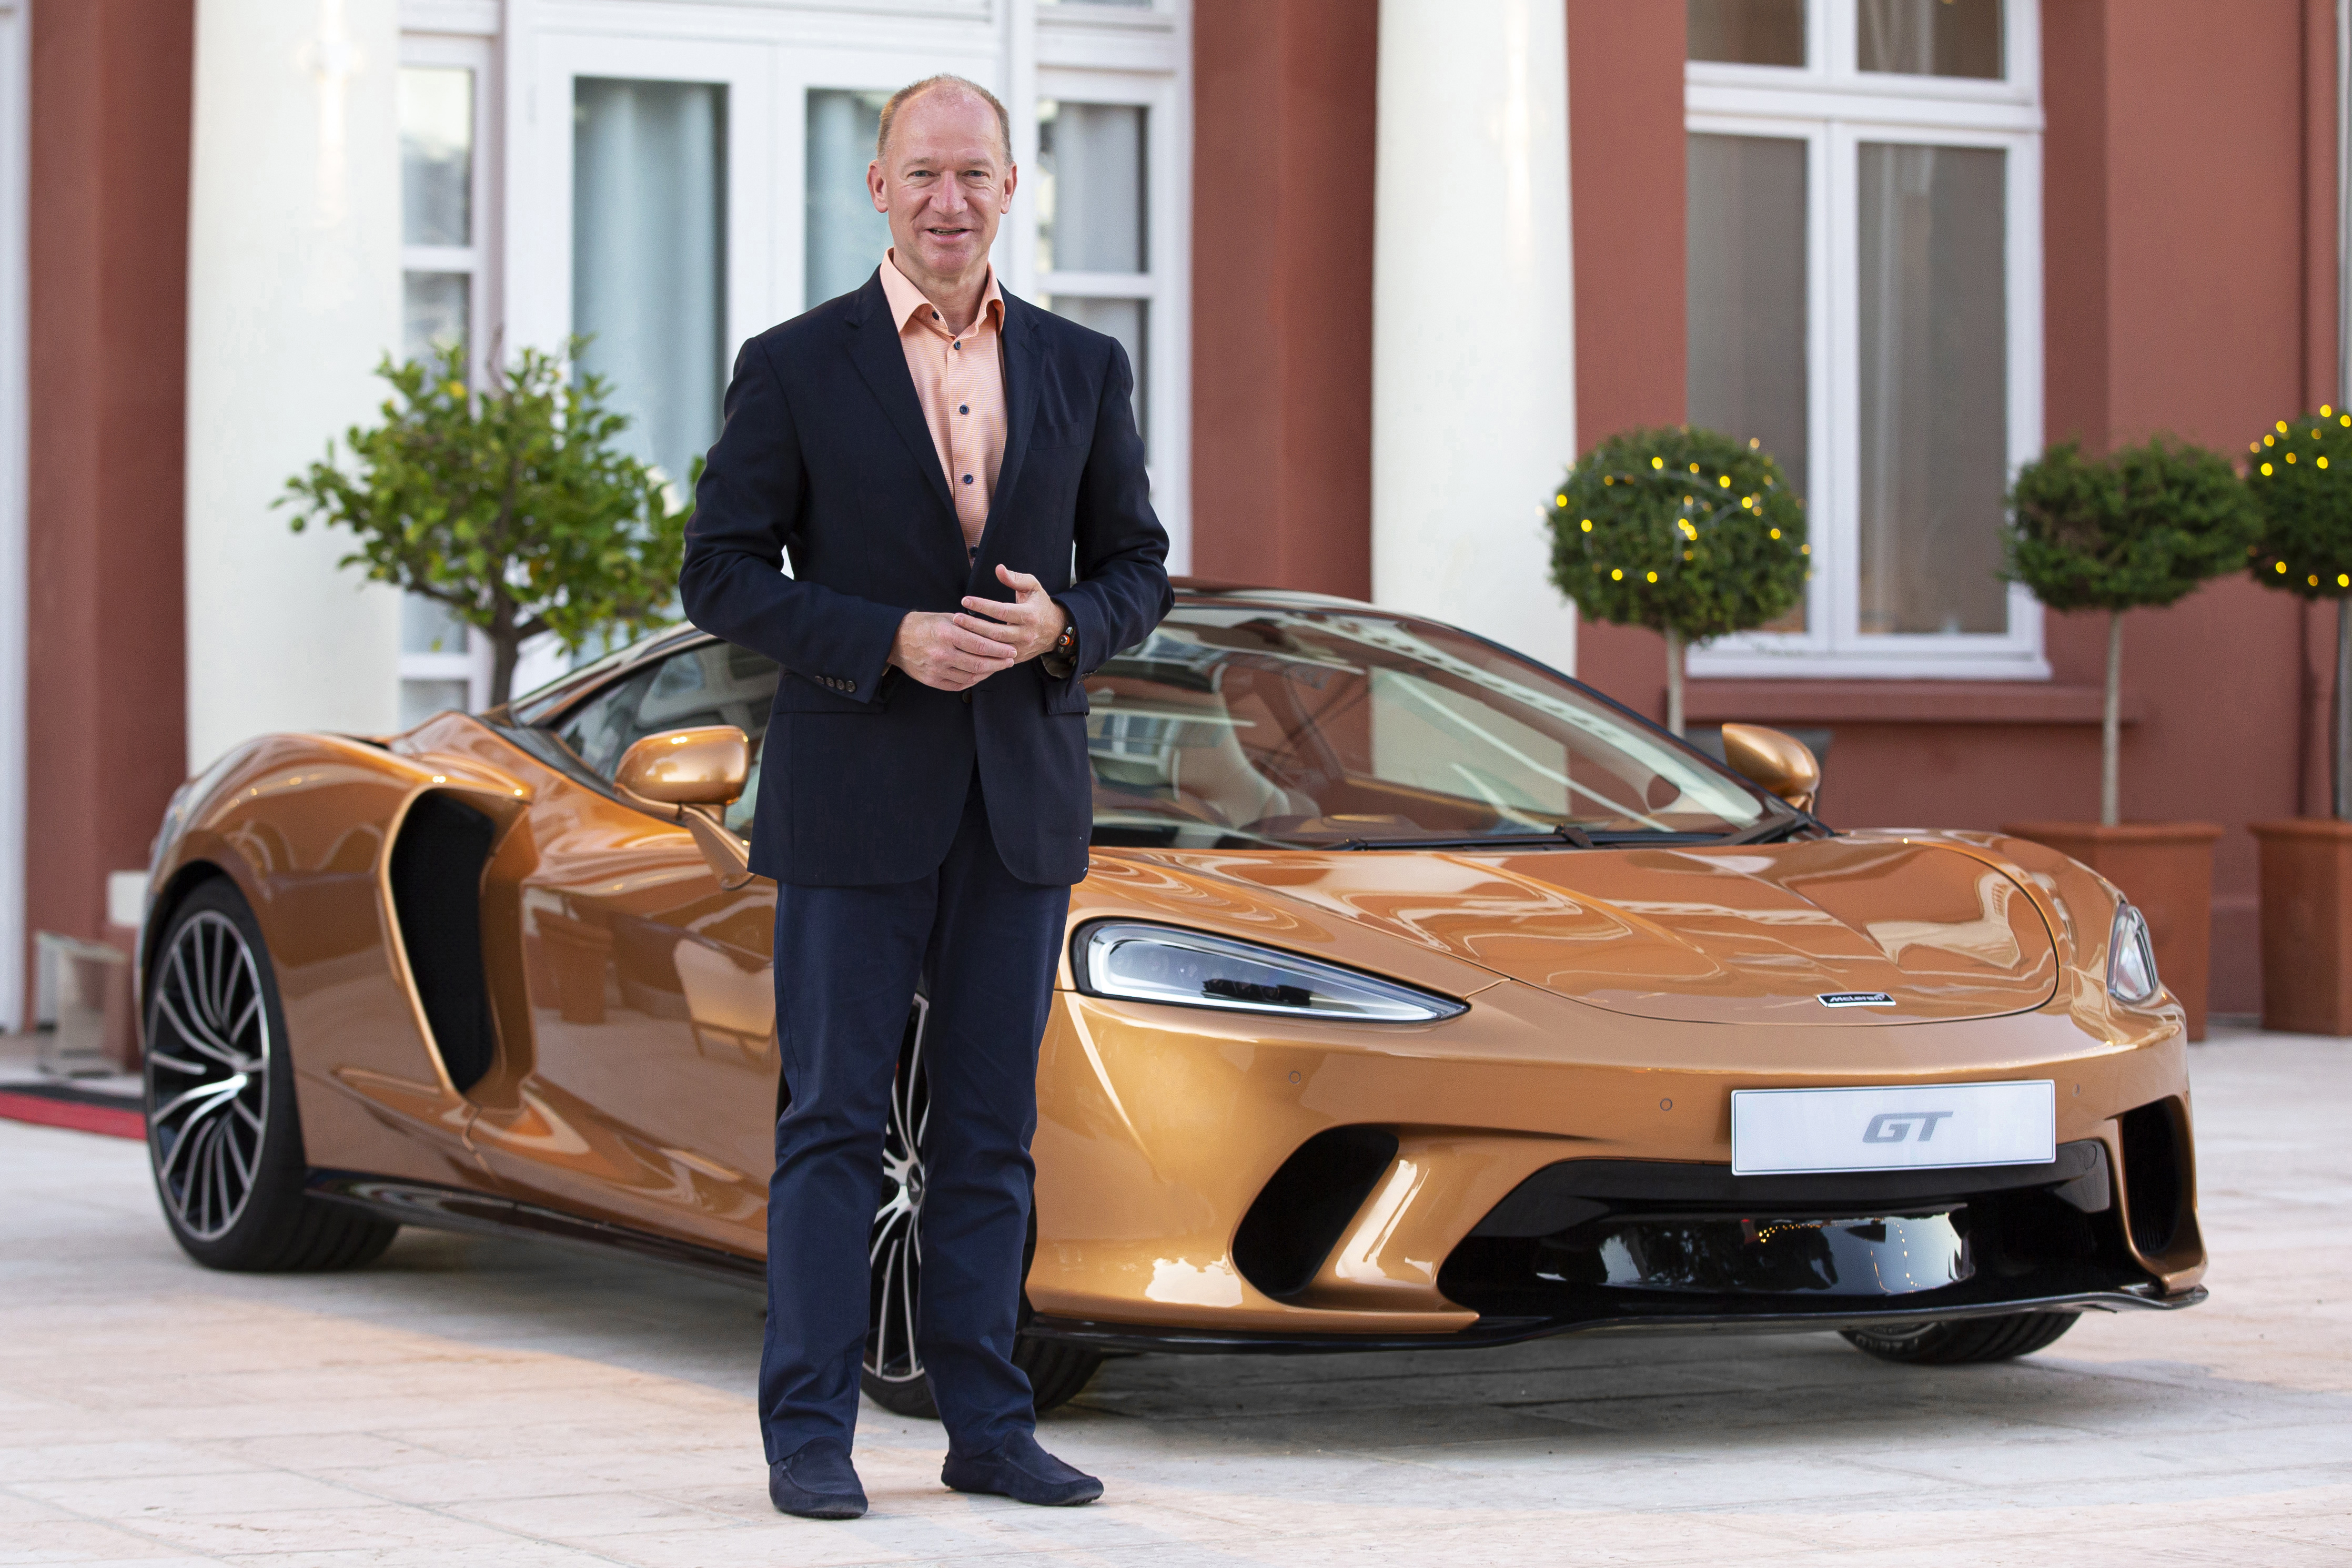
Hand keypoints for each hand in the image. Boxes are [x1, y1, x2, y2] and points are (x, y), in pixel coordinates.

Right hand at [889, 610, 1018, 691]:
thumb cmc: (923, 625)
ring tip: (999, 666)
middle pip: (979, 664)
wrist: (895, 639)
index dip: (1000, 650)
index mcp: (947, 634)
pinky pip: (959, 685)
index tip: (1012, 650)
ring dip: (989, 673)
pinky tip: (982, 674)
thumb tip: (995, 632)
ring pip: (971, 676)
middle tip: (1011, 660)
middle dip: (999, 663)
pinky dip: (974, 681)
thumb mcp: (945, 618)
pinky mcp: (932, 680)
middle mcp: (942, 653)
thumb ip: (969, 626)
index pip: (981, 645)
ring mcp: (936, 669)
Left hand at [956, 565, 1069, 662]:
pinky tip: (966, 645)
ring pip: (994, 647)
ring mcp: (1021, 649)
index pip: (1002, 611)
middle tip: (956, 618)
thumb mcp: (1033, 587)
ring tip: (958, 630)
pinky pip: (995, 658)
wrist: (1056, 631)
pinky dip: (980, 653)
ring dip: (974, 639)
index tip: (966, 600)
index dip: (982, 606)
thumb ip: (1016, 578)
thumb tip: (999, 569)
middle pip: (995, 632)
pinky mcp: (1016, 658)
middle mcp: (1026, 634)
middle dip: (973, 625)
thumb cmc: (1040, 605)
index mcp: (1029, 615)